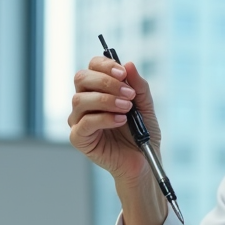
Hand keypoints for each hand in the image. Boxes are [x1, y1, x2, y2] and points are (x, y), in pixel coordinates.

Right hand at [68, 56, 160, 186]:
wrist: (143, 161)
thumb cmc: (141, 133)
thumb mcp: (145, 106)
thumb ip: (138, 86)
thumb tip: (129, 64)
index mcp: (98, 89)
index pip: (92, 67)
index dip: (105, 65)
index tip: (123, 73)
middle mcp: (85, 102)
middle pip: (81, 78)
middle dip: (106, 82)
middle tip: (129, 94)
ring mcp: (79, 120)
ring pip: (80, 99)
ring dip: (106, 100)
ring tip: (127, 109)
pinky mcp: (79, 138)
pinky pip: (85, 122)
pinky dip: (104, 118)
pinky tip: (120, 121)